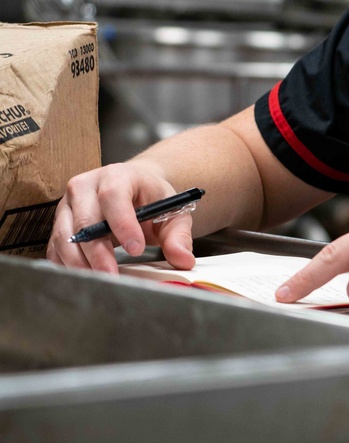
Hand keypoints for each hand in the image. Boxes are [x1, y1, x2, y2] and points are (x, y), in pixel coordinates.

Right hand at [46, 163, 195, 273]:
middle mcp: (85, 186)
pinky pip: (56, 247)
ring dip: (80, 262)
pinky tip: (84, 277)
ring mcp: (67, 205)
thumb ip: (178, 235)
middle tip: (113, 275)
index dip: (122, 224)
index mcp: (116, 175)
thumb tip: (184, 259)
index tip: (135, 249)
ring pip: (65, 236)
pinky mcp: (59, 224)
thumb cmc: (152, 198)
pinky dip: (68, 265)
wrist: (133, 189)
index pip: (113, 196)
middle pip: (85, 220)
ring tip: (100, 280)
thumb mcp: (173, 211)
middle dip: (98, 251)